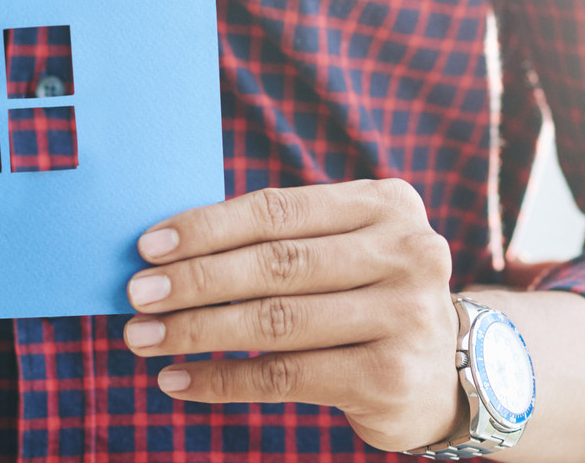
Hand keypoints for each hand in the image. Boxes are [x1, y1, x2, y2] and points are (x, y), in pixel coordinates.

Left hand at [125, 179, 462, 451]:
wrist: (447, 376)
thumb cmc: (368, 300)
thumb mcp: (347, 252)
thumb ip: (283, 242)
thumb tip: (169, 251)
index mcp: (388, 204)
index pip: (281, 210)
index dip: (209, 227)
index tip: (148, 246)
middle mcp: (407, 252)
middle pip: (276, 265)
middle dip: (195, 280)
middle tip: (137, 294)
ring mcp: (406, 315)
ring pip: (276, 322)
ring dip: (198, 331)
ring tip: (144, 339)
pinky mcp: (391, 375)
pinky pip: (285, 376)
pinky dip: (223, 380)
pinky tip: (179, 380)